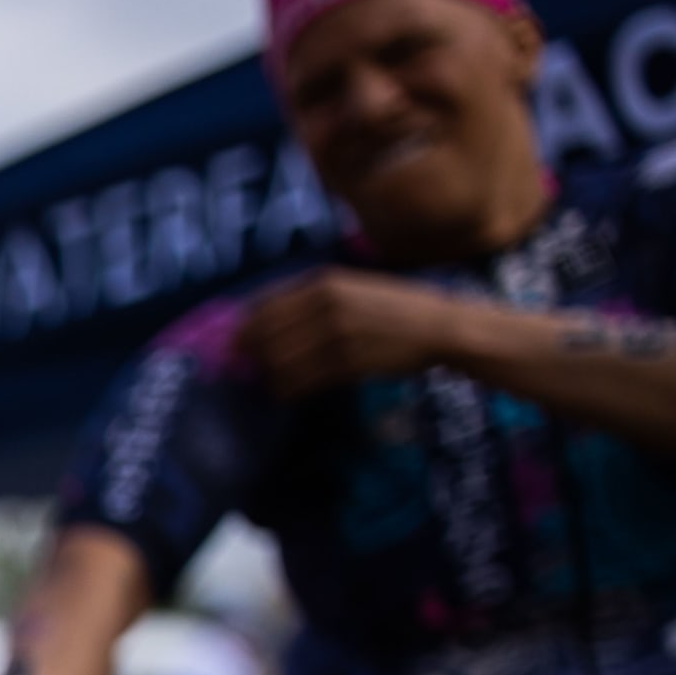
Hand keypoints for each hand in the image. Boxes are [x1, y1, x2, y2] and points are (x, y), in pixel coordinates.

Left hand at [237, 269, 479, 397]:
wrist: (440, 326)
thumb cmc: (393, 309)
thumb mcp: (352, 288)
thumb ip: (311, 300)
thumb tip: (261, 321)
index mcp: (323, 282)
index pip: (262, 305)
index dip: (243, 328)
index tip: (234, 343)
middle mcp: (326, 304)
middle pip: (264, 334)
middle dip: (249, 354)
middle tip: (245, 368)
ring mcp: (337, 333)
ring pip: (278, 360)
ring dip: (268, 375)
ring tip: (271, 381)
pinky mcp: (348, 361)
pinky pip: (302, 380)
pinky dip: (287, 389)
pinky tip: (286, 392)